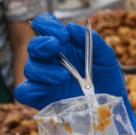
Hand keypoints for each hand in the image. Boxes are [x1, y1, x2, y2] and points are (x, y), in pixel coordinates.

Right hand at [14, 14, 135, 134]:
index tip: (63, 35)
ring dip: (45, 69)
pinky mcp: (40, 99)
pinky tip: (46, 89)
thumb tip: (72, 27)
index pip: (44, 26)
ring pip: (30, 68)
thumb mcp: (106, 58)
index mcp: (63, 46)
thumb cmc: (108, 82)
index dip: (48, 25)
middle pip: (33, 45)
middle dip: (42, 43)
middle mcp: (50, 60)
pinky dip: (30, 89)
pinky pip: (23, 92)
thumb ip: (93, 41)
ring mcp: (44, 80)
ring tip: (65, 76)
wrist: (112, 109)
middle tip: (57, 46)